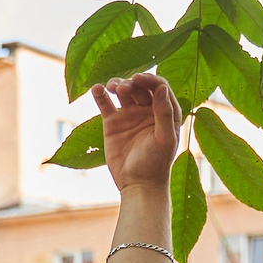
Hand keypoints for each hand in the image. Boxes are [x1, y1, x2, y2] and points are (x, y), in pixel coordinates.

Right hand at [93, 72, 181, 193]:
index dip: (150, 79)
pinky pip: (105, 103)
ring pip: (123, 91)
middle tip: (123, 88)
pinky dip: (100, 94)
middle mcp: (148, 110)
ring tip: (111, 88)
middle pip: (140, 86)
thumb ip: (165, 114)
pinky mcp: (112, 122)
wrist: (138, 184)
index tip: (139, 79)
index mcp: (165, 112)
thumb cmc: (157, 164)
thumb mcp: (165, 139)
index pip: (159, 87)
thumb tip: (162, 88)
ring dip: (117, 84)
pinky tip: (97, 89)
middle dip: (132, 83)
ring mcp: (130, 115)